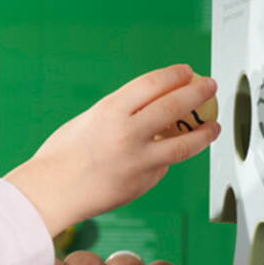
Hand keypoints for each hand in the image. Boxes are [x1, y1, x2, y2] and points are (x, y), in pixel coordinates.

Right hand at [3, 64, 219, 236]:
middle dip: (198, 93)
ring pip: (185, 143)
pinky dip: (169, 158)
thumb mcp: (88, 120)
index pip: (153, 84)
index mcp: (110, 111)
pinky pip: (163, 166)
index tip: (187, 72)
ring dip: (204, 132)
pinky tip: (171, 154)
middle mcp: (128, 133)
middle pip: (175, 106)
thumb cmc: (61, 156)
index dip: (175, 75)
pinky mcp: (142, 183)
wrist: (50, 192)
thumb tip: (150, 107)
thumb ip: (120, 114)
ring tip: (213, 127)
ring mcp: (138, 161)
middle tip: (209, 87)